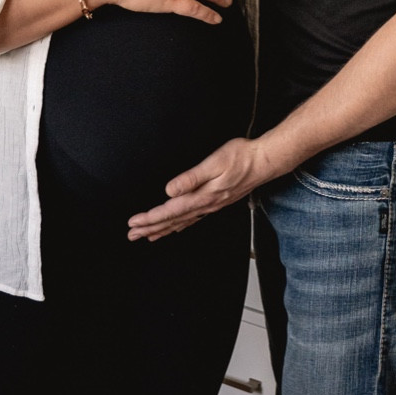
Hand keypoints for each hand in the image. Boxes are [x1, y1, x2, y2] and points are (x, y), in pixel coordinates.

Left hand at [127, 136, 272, 240]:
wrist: (264, 161)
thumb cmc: (241, 157)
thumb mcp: (214, 163)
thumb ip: (190, 178)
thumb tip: (169, 190)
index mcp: (202, 195)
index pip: (170, 211)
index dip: (150, 218)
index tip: (133, 223)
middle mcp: (205, 204)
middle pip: (172, 221)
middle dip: (150, 228)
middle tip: (131, 235)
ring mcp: (211, 206)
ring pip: (181, 223)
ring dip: (162, 230)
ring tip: (147, 236)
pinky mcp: (216, 202)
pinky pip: (192, 219)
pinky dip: (179, 226)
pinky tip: (175, 228)